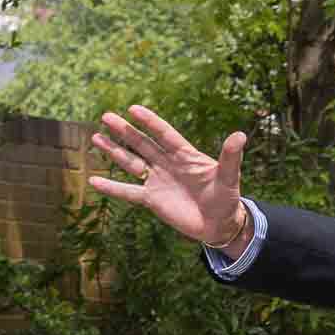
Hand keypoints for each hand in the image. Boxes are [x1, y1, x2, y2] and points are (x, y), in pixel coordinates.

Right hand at [89, 106, 249, 248]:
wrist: (220, 225)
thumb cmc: (226, 199)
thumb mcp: (229, 178)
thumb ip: (230, 157)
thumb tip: (240, 135)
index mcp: (185, 155)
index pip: (165, 134)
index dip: (150, 122)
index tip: (133, 109)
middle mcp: (167, 164)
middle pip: (142, 144)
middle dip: (125, 131)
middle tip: (106, 116)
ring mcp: (157, 180)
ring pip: (131, 162)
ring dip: (114, 151)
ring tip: (95, 137)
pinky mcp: (152, 199)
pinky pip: (128, 192)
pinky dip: (112, 187)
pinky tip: (94, 180)